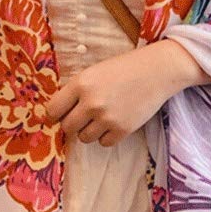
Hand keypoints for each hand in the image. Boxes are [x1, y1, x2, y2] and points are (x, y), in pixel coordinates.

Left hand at [44, 39, 210, 146]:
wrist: (157, 71)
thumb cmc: (123, 68)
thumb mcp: (93, 72)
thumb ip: (75, 91)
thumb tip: (58, 114)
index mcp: (80, 84)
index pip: (53, 111)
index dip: (56, 114)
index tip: (61, 115)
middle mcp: (91, 102)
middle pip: (67, 127)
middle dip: (73, 124)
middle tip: (83, 117)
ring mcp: (107, 118)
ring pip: (84, 138)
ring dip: (89, 131)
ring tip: (102, 117)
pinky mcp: (123, 130)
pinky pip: (103, 143)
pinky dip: (107, 136)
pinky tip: (115, 122)